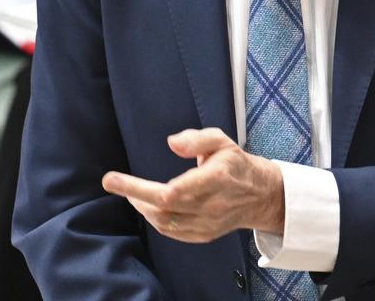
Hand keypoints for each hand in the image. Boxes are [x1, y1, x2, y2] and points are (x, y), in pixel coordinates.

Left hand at [101, 128, 285, 242]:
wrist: (261, 195)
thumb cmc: (236, 165)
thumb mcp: (222, 141)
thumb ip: (197, 139)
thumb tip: (171, 143)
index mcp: (215, 180)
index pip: (171, 190)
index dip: (139, 187)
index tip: (113, 179)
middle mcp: (211, 206)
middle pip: (163, 208)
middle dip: (134, 196)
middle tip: (114, 183)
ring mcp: (208, 224)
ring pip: (165, 223)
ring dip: (143, 208)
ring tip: (133, 193)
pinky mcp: (204, 235)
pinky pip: (173, 232)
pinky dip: (156, 220)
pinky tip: (150, 207)